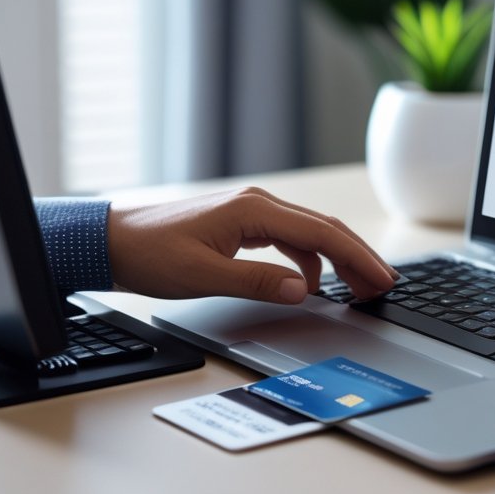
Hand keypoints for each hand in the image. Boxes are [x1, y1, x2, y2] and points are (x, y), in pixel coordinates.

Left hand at [106, 186, 397, 303]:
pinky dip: (309, 259)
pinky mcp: (243, 223)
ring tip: (356, 287)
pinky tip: (311, 282)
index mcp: (254, 210)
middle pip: (325, 228)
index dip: (357, 257)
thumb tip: (302, 290)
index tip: (381, 278)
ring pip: (310, 233)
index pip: (321, 233)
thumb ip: (256, 282)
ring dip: (337, 259)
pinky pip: (290, 238)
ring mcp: (252, 211)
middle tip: (383, 285)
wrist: (110, 240)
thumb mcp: (202, 276)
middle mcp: (259, 203)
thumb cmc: (150, 254)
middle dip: (358, 256)